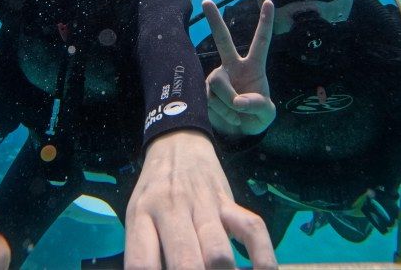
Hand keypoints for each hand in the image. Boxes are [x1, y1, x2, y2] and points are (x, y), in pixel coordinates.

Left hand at [124, 130, 276, 268]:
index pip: (141, 263)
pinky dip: (263, 257)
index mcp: (142, 215)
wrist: (177, 143)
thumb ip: (147, 249)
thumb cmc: (155, 189)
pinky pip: (253, 230)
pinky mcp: (230, 202)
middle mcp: (172, 209)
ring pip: (218, 253)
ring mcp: (204, 205)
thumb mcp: (138, 214)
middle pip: (185, 263)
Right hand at [202, 0, 275, 136]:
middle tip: (206, 1)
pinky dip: (222, 112)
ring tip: (238, 115)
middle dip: (214, 20)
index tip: (268, 2)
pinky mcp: (205, 91)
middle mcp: (232, 66)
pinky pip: (210, 99)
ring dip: (228, 104)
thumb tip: (237, 101)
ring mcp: (218, 77)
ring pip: (218, 84)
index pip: (261, 41)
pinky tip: (229, 117)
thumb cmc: (258, 116)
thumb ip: (256, 105)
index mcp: (253, 66)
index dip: (265, 22)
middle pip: (223, 40)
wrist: (241, 131)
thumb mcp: (266, 113)